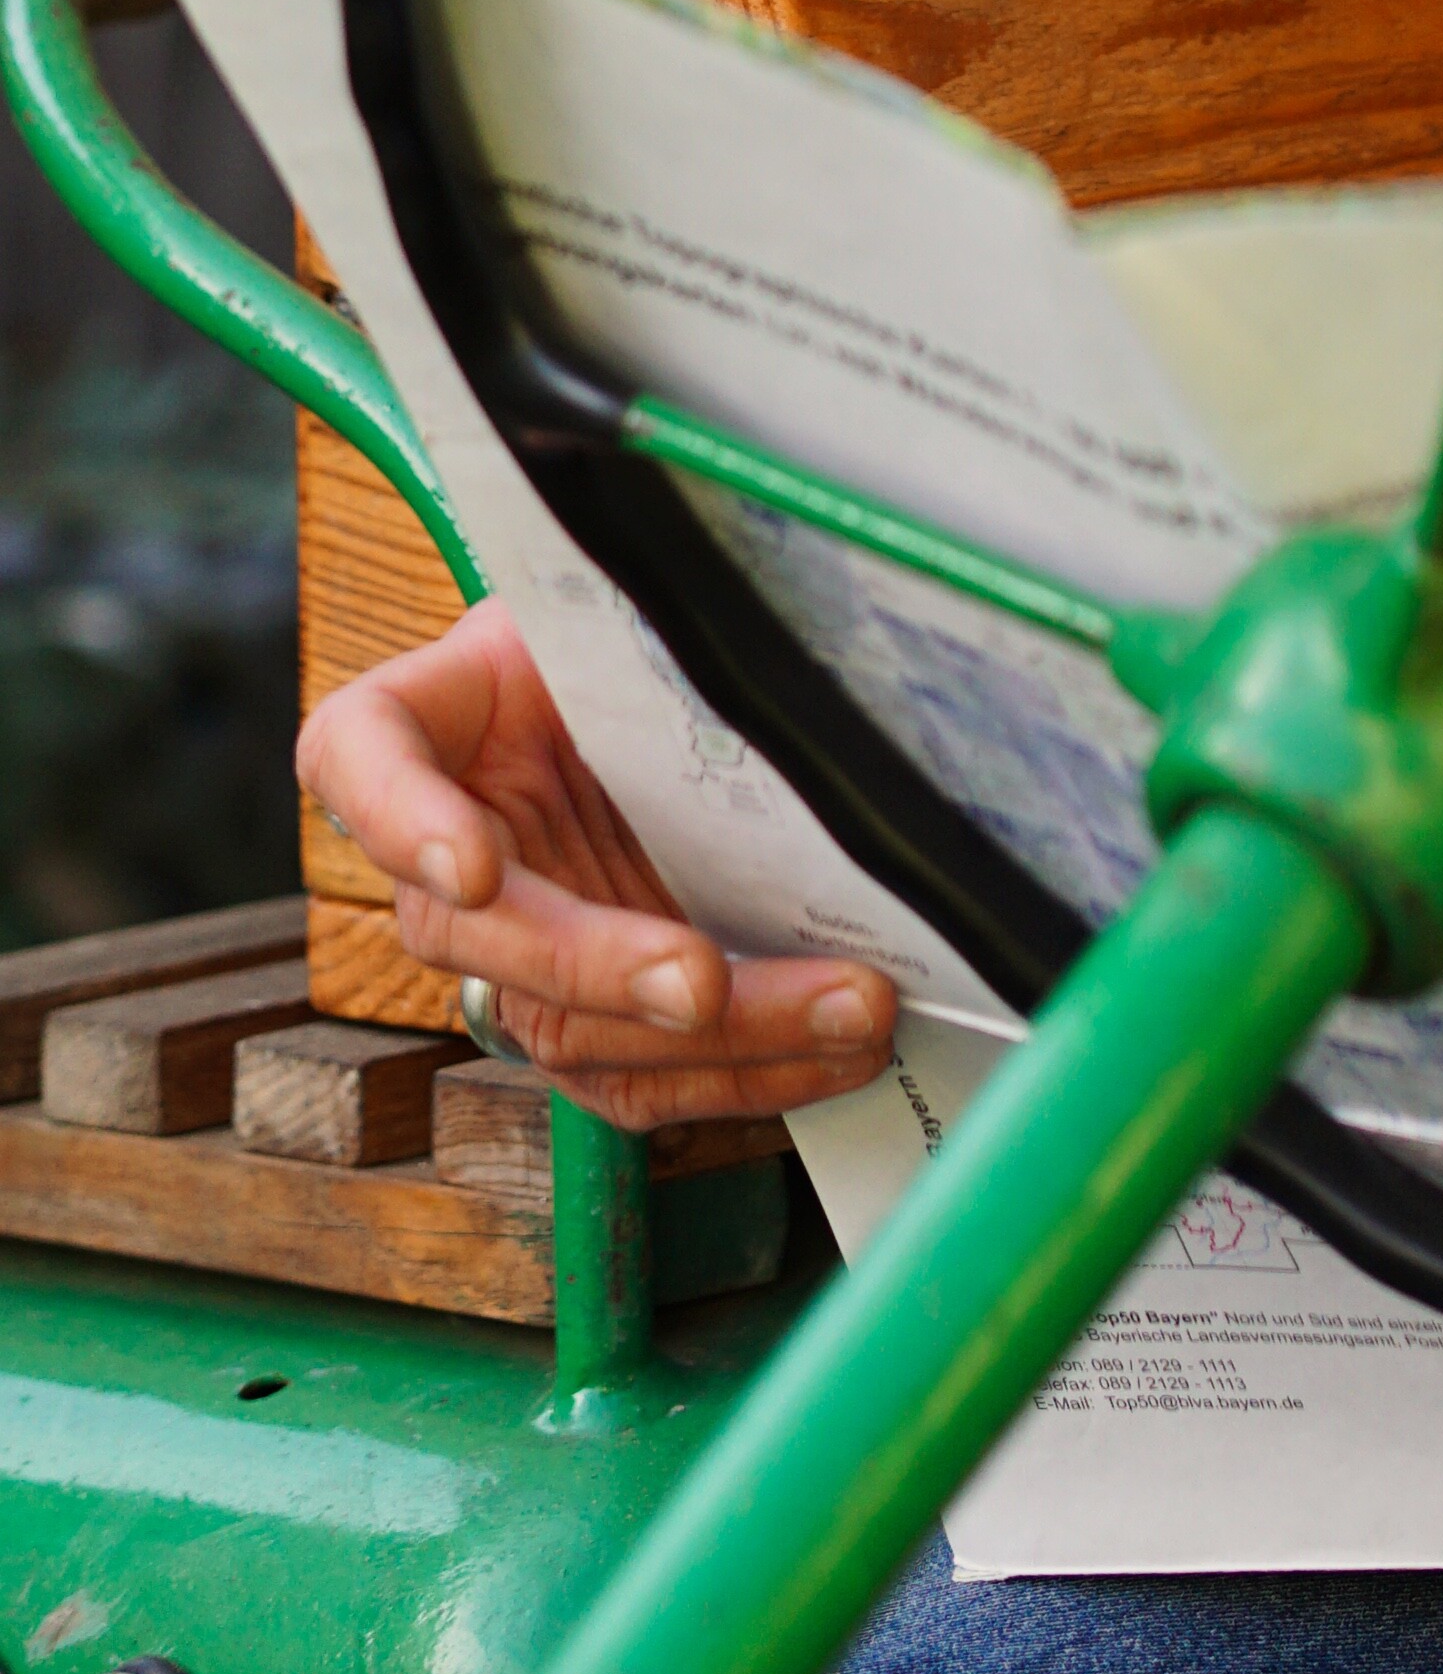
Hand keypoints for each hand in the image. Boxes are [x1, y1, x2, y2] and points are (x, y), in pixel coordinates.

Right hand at [301, 608, 899, 1125]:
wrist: (640, 692)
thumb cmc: (613, 635)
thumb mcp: (601, 600)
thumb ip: (629, 611)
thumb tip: (758, 598)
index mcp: (409, 726)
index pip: (364, 761)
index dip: (411, 823)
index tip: (479, 865)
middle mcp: (438, 859)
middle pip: (482, 937)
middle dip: (602, 970)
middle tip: (703, 982)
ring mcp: (512, 951)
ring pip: (572, 1032)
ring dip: (718, 1040)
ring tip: (847, 1012)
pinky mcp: (590, 1016)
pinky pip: (646, 1075)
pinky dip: (752, 1071)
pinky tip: (841, 1050)